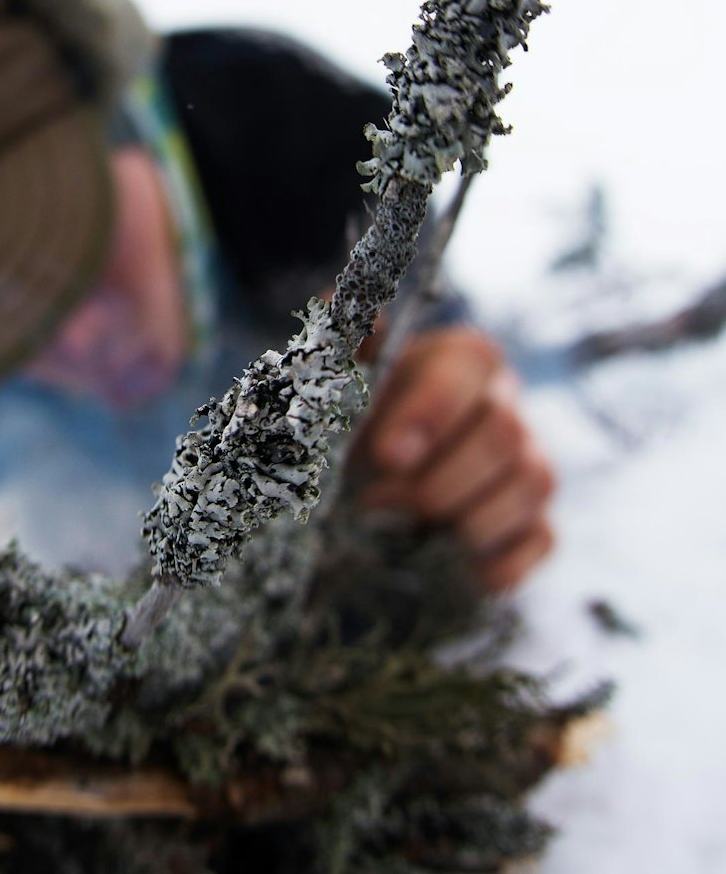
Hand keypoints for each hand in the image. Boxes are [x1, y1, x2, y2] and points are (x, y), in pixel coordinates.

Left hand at [348, 326, 555, 590]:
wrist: (351, 484)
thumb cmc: (347, 422)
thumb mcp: (332, 378)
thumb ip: (338, 340)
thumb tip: (347, 310)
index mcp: (462, 358)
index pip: (470, 366)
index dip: (432, 411)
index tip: (386, 455)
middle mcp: (506, 404)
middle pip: (506, 433)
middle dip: (436, 479)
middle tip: (375, 503)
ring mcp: (527, 463)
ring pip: (533, 483)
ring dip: (464, 519)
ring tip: (404, 531)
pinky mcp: (532, 522)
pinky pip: (541, 539)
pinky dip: (497, 561)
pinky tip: (446, 563)